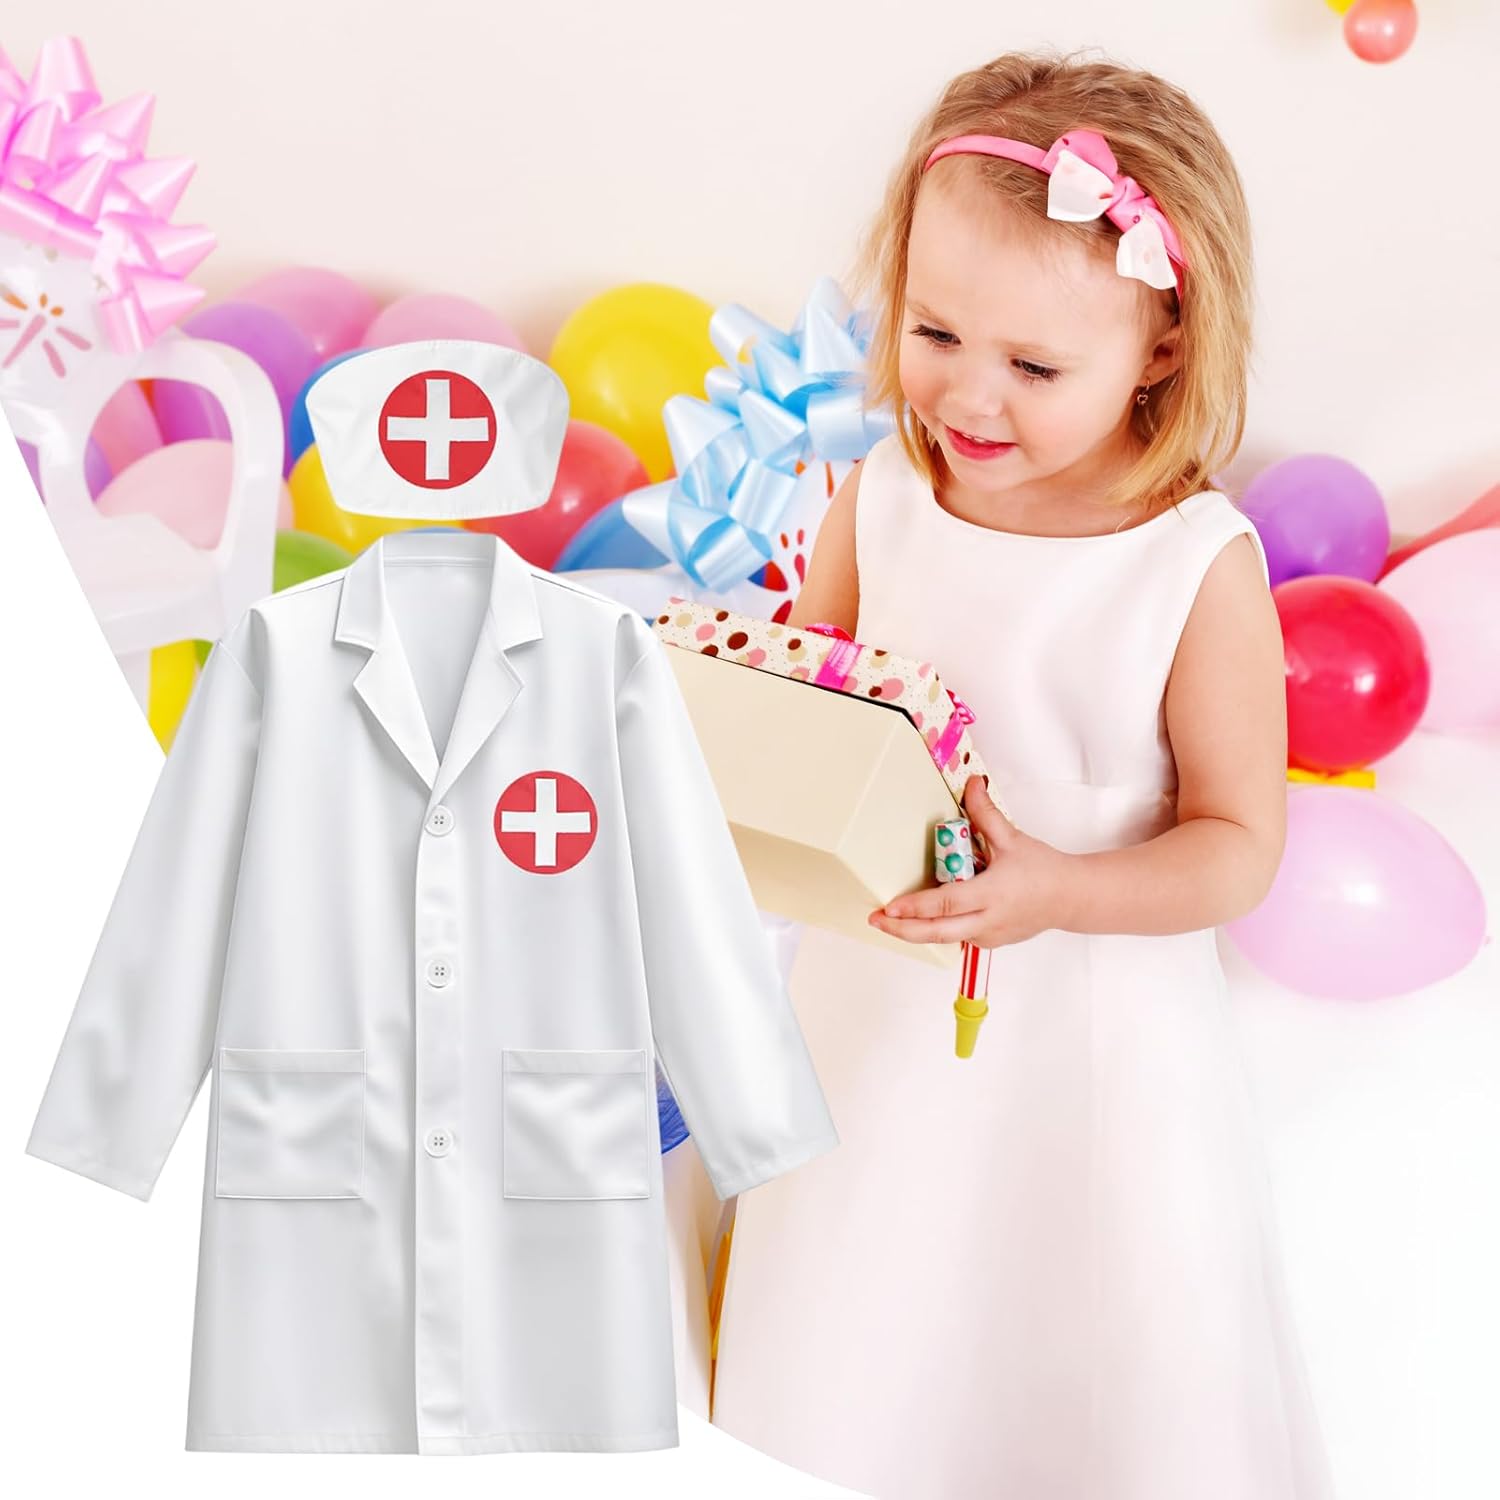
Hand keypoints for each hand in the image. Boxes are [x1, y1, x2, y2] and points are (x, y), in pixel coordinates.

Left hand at [867, 776, 1071, 948]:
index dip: (915, 907)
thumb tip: (972, 784)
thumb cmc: (1044, 870)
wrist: (1070, 898)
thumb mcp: (1012, 839)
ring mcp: (989, 935)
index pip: (946, 903)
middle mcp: (988, 920)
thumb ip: (986, 813)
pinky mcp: (990, 942)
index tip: (890, 906)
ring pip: (946, 936)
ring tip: (891, 918)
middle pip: (937, 932)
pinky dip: (940, 926)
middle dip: (902, 929)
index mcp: (992, 894)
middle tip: (876, 920)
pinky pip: (959, 935)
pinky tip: (926, 917)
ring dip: (917, 929)